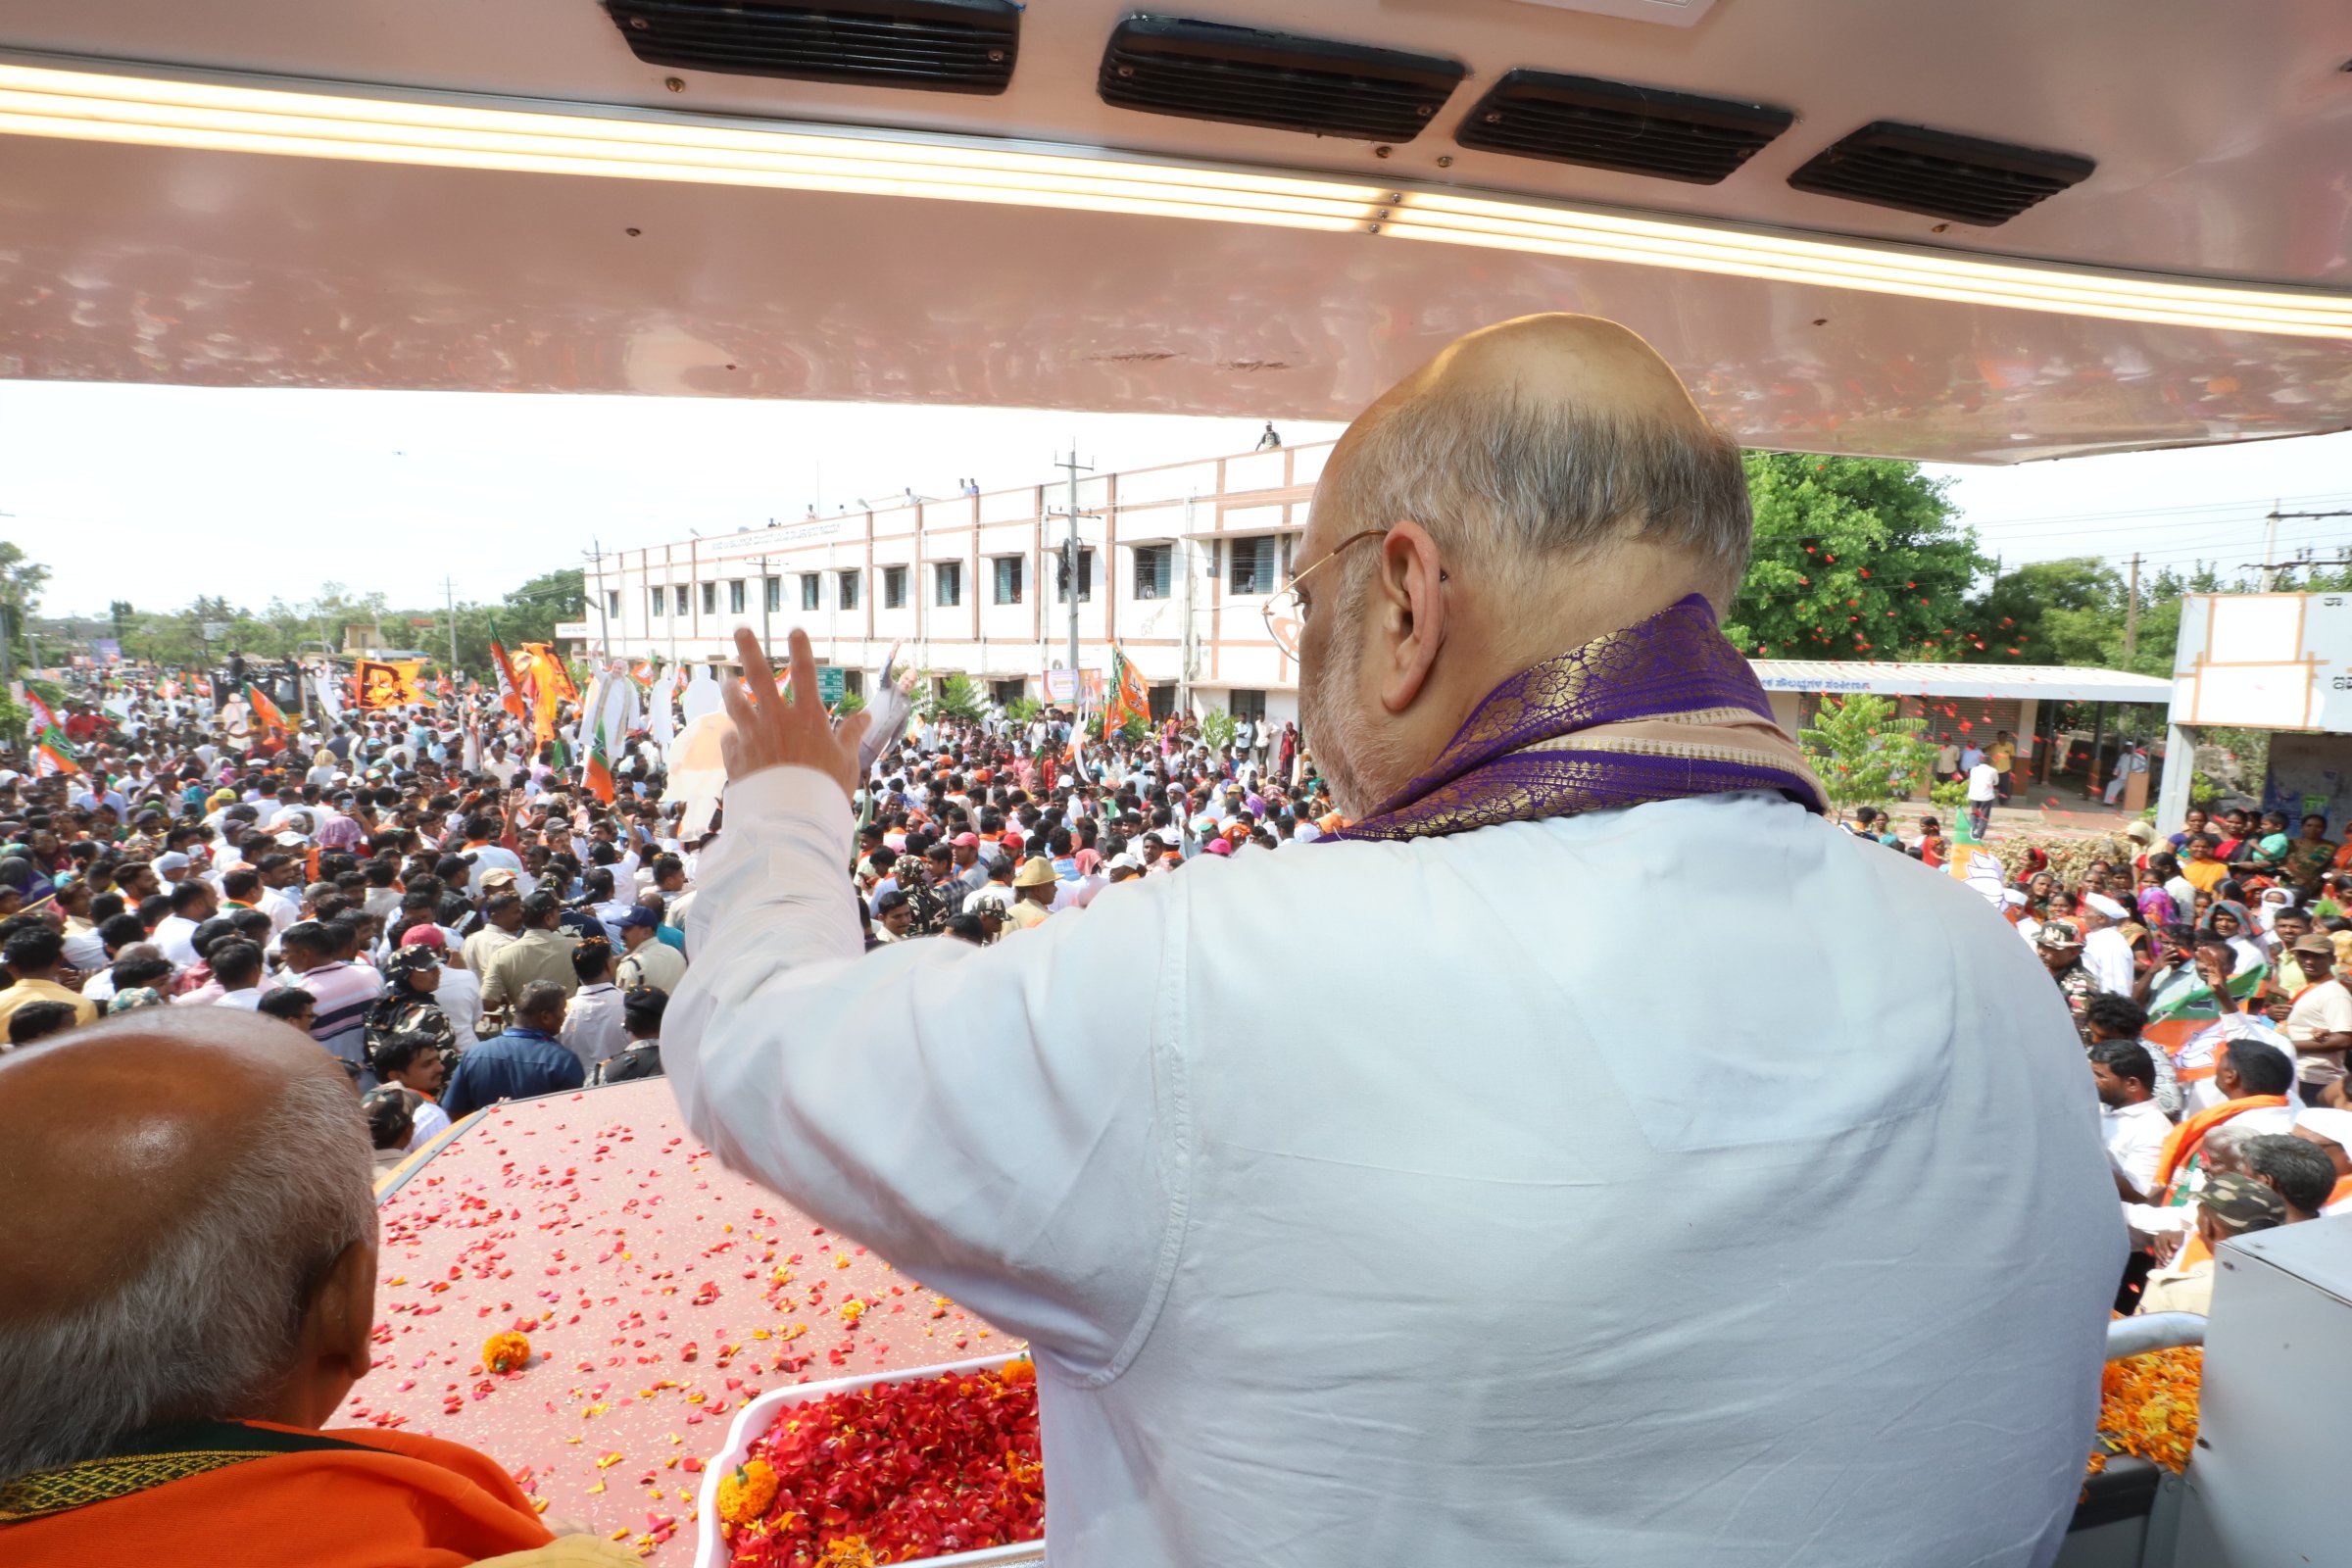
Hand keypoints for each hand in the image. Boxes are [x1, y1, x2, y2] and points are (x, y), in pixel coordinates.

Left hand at [720, 628, 871, 799]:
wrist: (791, 821)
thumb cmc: (825, 791)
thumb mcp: (846, 762)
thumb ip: (851, 735)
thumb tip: (864, 716)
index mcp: (807, 717)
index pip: (805, 674)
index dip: (800, 650)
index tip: (795, 630)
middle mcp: (776, 720)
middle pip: (759, 676)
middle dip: (750, 649)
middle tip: (741, 629)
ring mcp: (752, 737)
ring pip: (735, 703)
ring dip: (731, 690)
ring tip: (727, 682)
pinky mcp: (735, 758)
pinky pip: (730, 739)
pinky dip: (733, 736)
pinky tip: (733, 736)